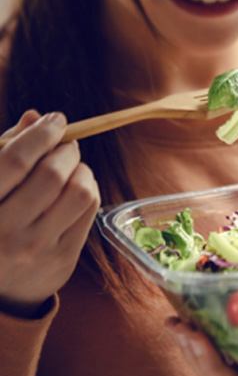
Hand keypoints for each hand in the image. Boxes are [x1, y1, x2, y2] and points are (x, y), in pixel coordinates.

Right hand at [0, 110, 100, 316]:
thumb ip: (6, 152)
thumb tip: (35, 117)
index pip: (15, 160)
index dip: (41, 134)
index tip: (56, 120)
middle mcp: (5, 230)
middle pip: (52, 174)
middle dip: (66, 150)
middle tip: (66, 144)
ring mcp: (37, 248)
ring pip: (79, 192)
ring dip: (82, 170)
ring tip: (72, 168)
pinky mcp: (63, 258)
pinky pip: (90, 210)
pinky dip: (90, 189)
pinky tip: (77, 188)